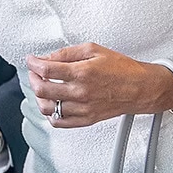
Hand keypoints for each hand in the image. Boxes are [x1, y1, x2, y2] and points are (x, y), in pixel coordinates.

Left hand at [26, 43, 172, 128]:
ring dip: (39, 96)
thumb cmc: (122, 69)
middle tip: (35, 72)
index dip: (33, 63)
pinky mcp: (86, 120)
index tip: (31, 60)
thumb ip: (67, 53)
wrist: (141, 88)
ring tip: (42, 87)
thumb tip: (48, 57)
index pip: (46, 69)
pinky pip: (59, 122)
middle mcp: (80, 93)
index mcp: (82, 73)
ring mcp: (82, 108)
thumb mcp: (94, 50)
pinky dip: (50, 114)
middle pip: (42, 89)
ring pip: (47, 108)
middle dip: (33, 78)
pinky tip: (52, 104)